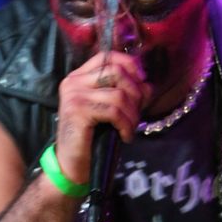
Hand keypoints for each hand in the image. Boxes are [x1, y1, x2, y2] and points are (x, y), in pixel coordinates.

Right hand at [55, 51, 151, 183]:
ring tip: (130, 129)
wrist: (73, 165)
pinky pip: (114, 111)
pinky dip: (126, 124)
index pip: (108, 56)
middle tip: (137, 114)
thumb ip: (128, 94)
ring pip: (119, 94)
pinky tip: (125, 136)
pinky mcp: (77, 110)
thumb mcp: (112, 111)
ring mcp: (74, 95)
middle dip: (135, 93)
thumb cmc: (94, 137)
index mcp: (80, 77)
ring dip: (132, 114)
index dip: (130, 64)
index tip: (143, 81)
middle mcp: (74, 81)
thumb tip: (148, 85)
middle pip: (116, 71)